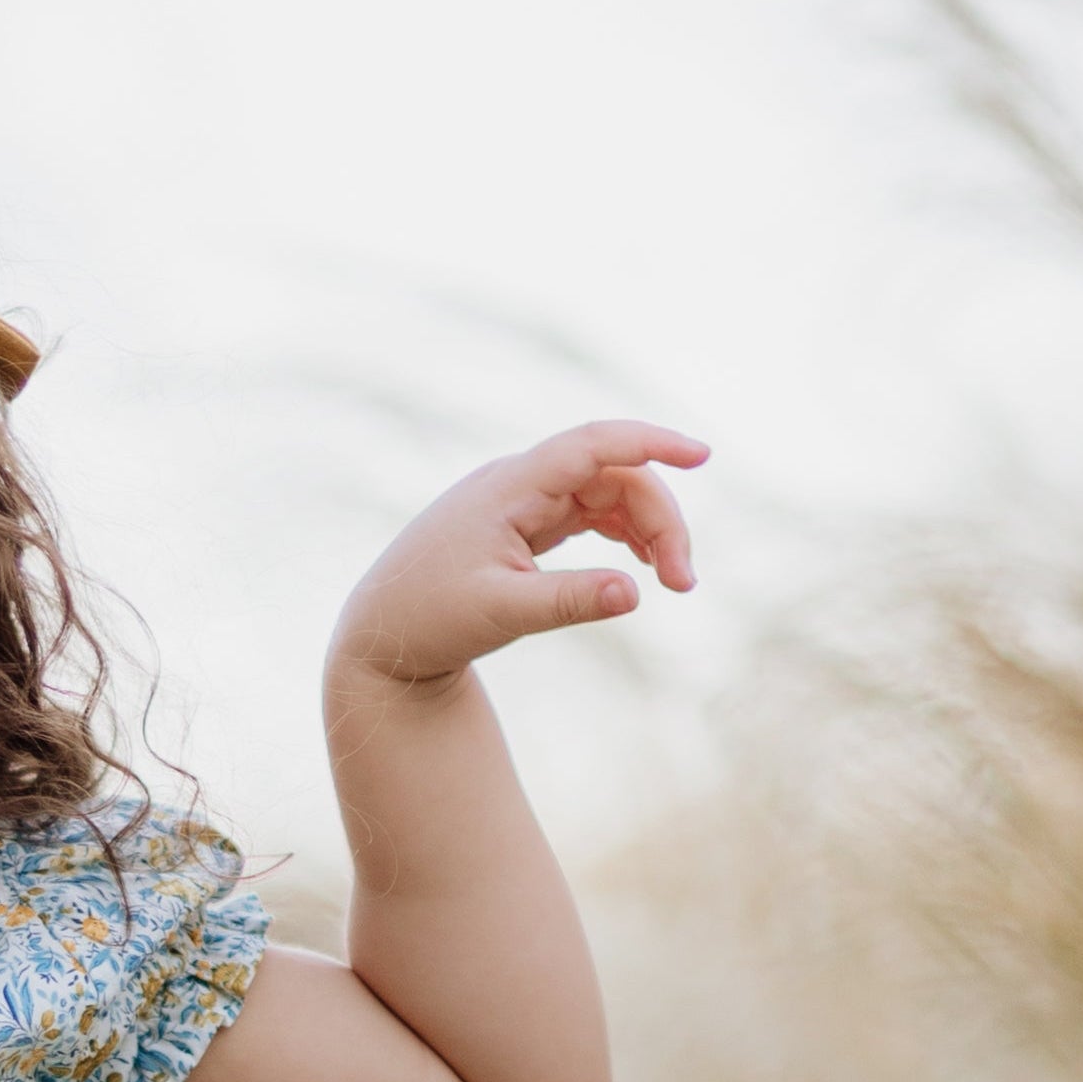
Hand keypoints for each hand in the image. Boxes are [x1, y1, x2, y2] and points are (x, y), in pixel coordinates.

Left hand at [330, 420, 708, 689]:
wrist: (380, 639)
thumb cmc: (429, 621)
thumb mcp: (501, 614)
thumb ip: (569, 602)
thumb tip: (636, 594)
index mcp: (509, 488)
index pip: (592, 445)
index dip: (650, 442)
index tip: (702, 454)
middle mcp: (518, 483)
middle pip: (612, 476)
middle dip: (658, 519)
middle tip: (683, 584)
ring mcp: (521, 502)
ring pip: (605, 495)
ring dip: (646, 529)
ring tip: (673, 582)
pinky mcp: (523, 526)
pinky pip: (587, 514)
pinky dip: (621, 535)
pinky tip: (642, 567)